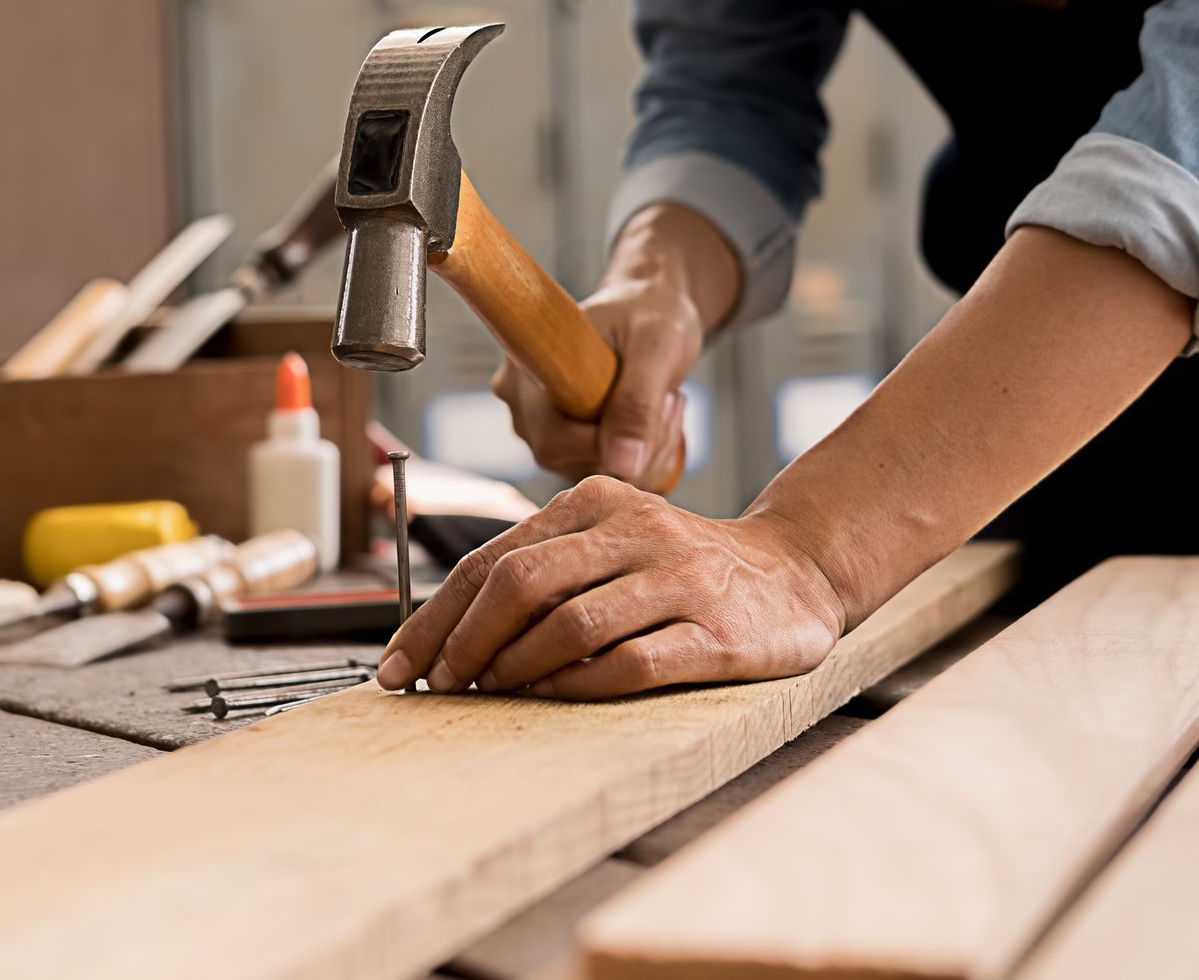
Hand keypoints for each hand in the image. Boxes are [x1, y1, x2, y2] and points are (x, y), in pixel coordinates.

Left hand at [374, 475, 846, 699]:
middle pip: (520, 583)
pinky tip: (553, 697)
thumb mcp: (610, 541)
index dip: (435, 616)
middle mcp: (636, 530)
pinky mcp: (716, 633)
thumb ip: (544, 570)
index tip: (402, 663)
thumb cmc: (680, 567)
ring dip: (514, 667)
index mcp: (595, 501)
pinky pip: (631, 662)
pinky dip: (579, 685)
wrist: (796, 572)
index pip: (492, 557)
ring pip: (570, 624)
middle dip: (463, 642)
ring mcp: (679, 579)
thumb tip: (450, 633)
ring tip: (490, 692)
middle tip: (440, 685)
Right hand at [491, 280, 694, 489]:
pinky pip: (602, 470)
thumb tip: (622, 463)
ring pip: (593, 470)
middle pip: (572, 461)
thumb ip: (639, 401)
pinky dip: (639, 454)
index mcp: (527, 370)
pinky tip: (653, 418)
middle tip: (669, 400)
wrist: (649, 311)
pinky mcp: (564, 445)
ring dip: (644, 450)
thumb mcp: (656, 346)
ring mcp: (539, 429)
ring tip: (664, 401)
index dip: (610, 440)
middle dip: (636, 443)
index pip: (553, 442)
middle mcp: (521, 405)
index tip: (659, 400)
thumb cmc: (648, 313)